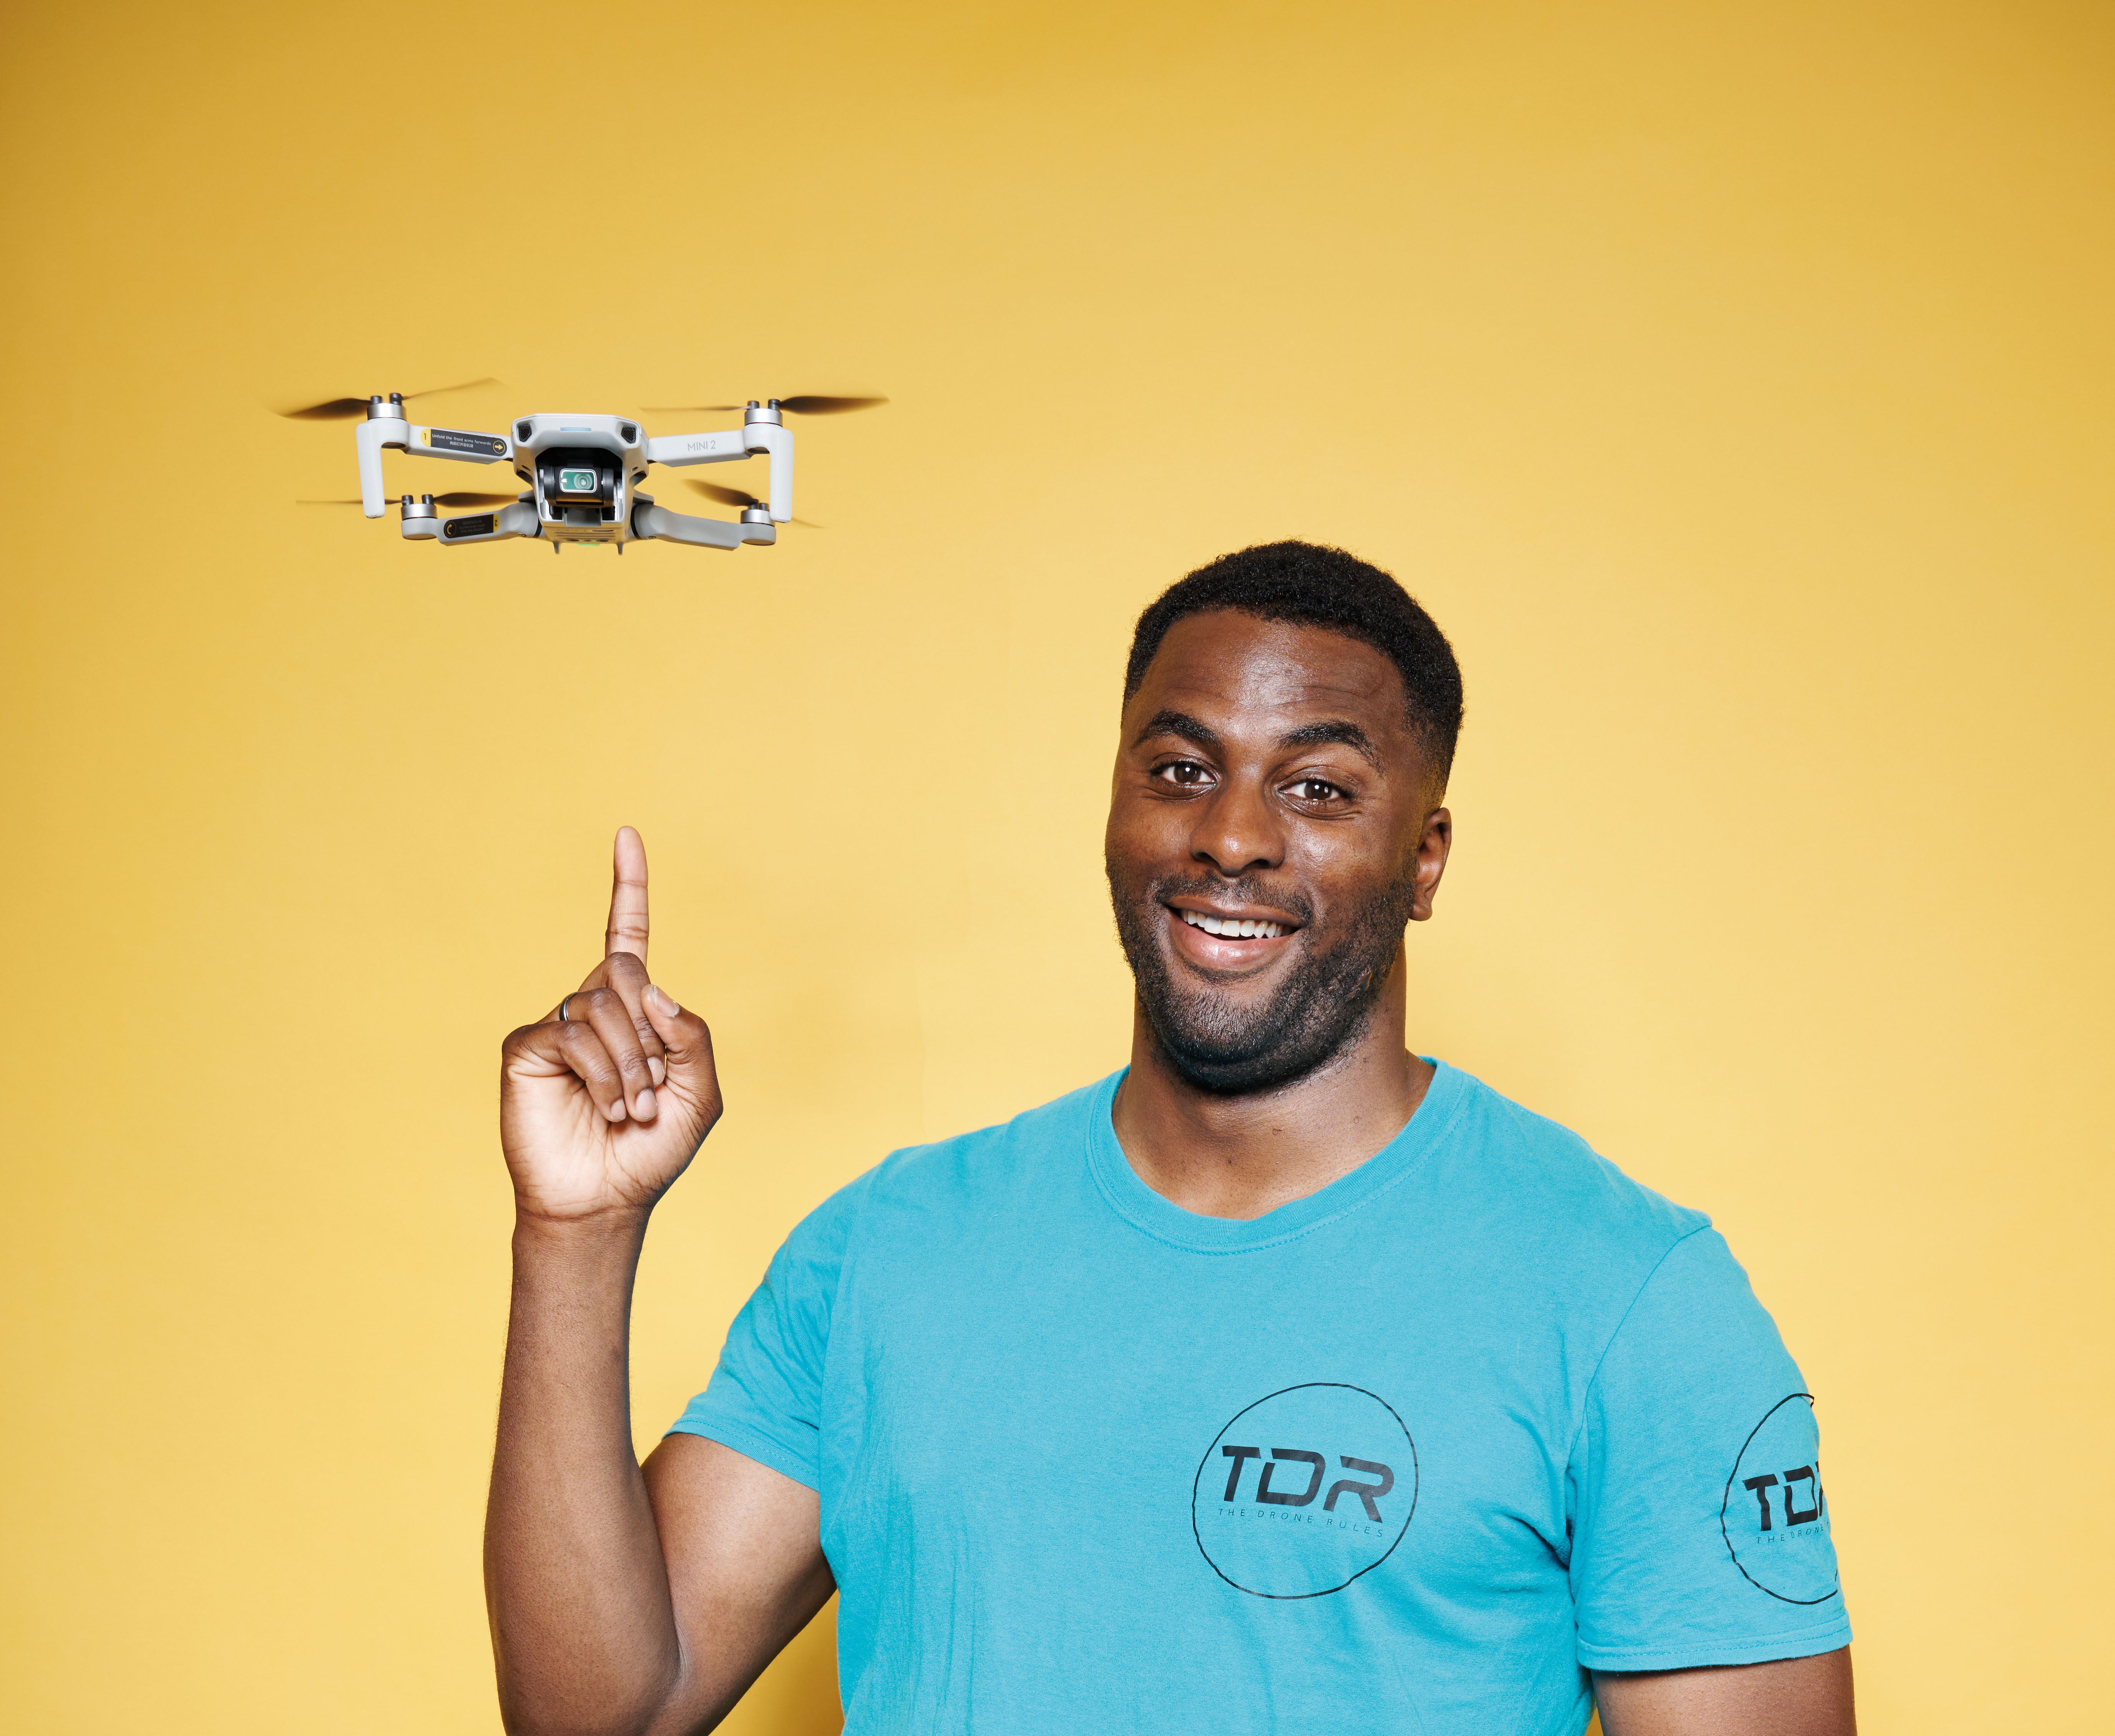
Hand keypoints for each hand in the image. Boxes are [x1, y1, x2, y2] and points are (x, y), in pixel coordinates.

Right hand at [499, 827, 722, 1223]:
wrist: (605, 1199)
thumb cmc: (652, 1149)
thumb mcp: (702, 1092)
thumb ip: (692, 1035)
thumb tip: (651, 989)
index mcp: (634, 1010)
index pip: (626, 934)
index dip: (628, 885)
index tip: (627, 835)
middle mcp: (593, 1008)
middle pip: (628, 973)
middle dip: (652, 1035)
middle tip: (651, 1091)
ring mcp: (557, 1026)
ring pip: (603, 1005)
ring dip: (631, 1064)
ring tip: (629, 1109)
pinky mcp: (526, 1047)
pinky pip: (572, 1034)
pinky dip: (602, 1074)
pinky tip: (606, 1107)